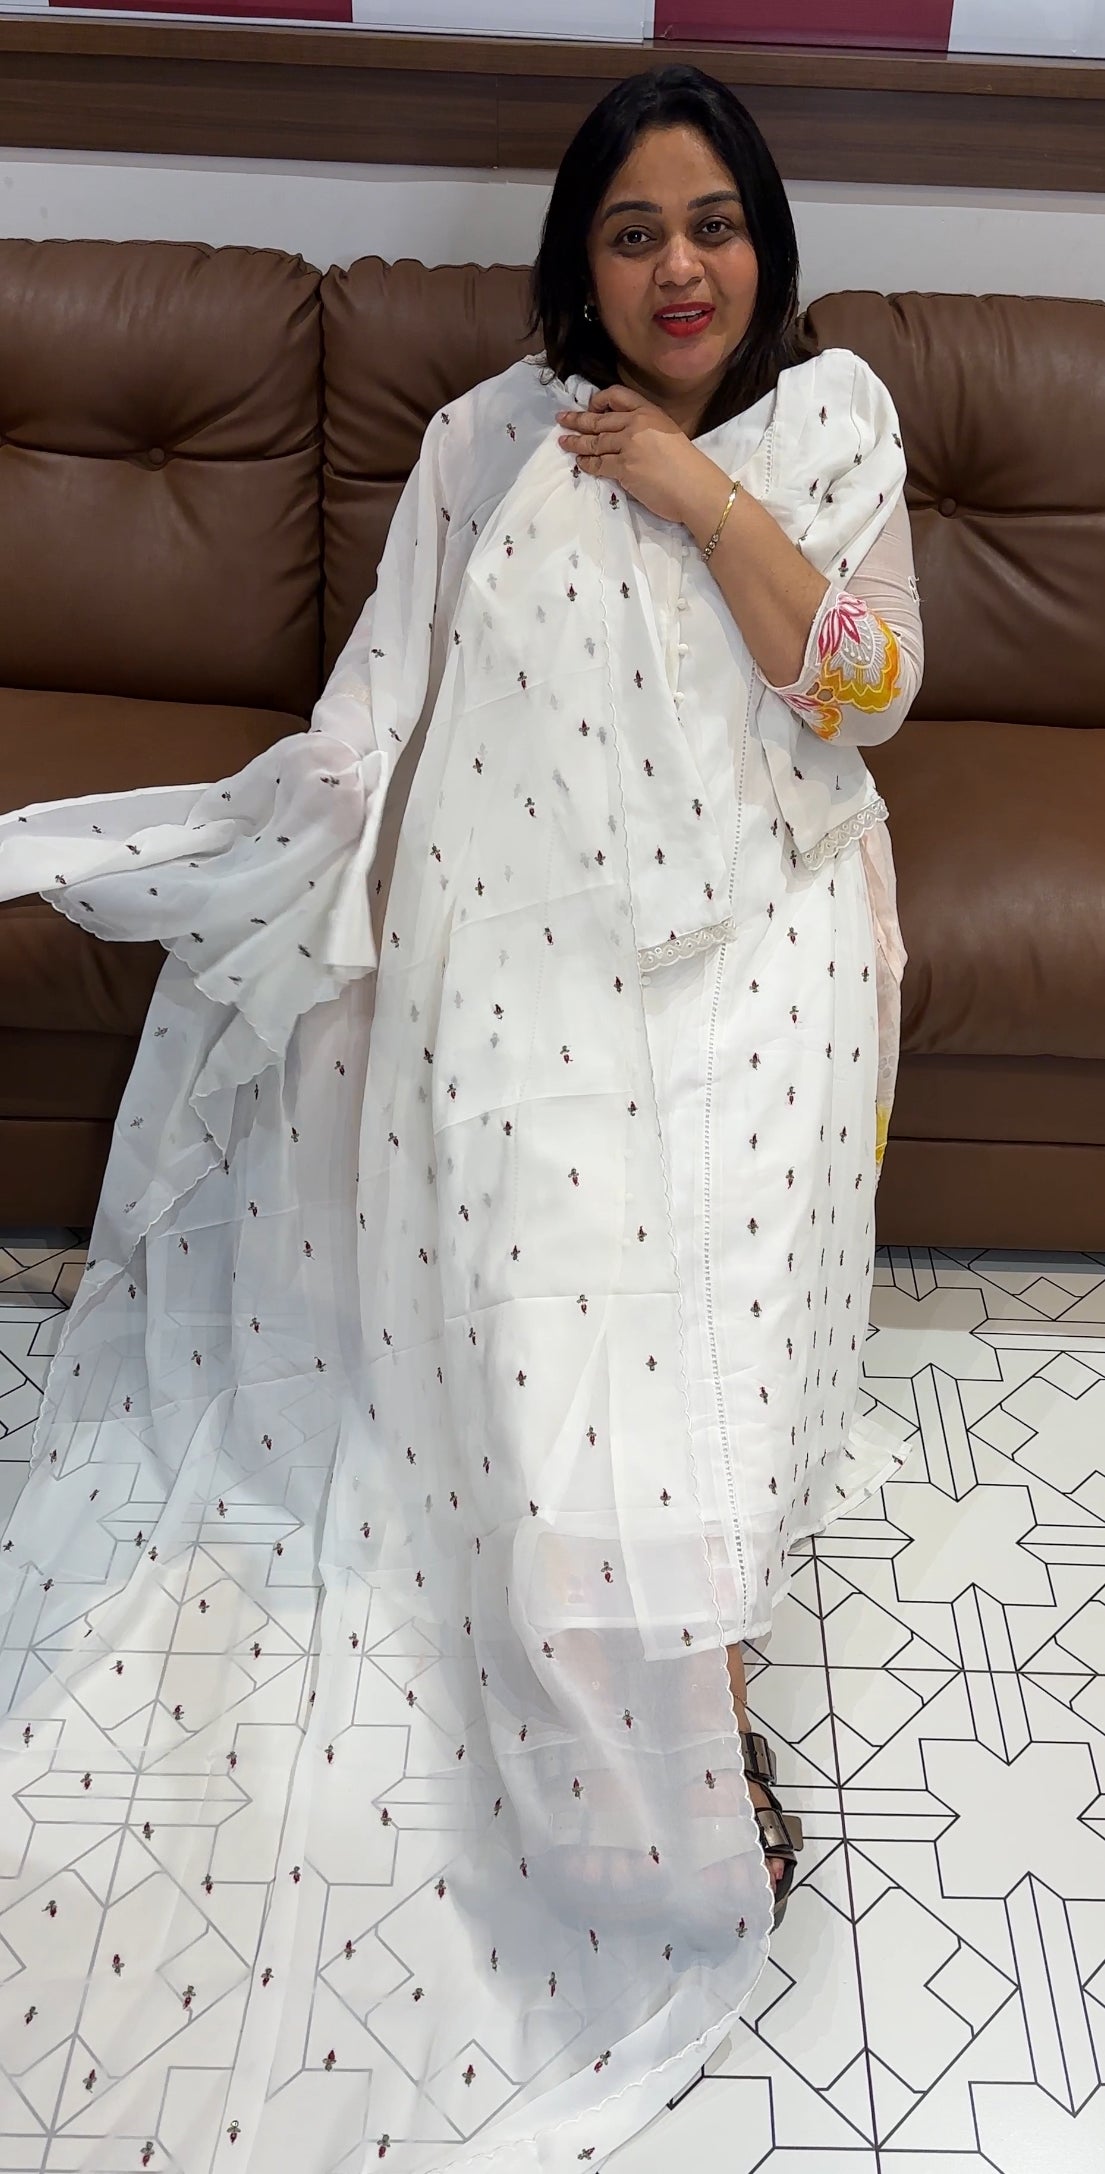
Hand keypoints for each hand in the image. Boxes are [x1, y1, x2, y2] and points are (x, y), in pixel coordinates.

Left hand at [556, 384, 726, 530]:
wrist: (696, 487)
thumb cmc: (688, 466)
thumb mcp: (668, 434)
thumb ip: (647, 430)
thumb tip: (626, 438)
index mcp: (649, 412)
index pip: (617, 395)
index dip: (599, 400)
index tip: (591, 407)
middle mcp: (636, 424)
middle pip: (599, 420)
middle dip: (577, 420)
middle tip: (562, 419)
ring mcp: (628, 445)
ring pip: (595, 441)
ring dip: (576, 442)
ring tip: (563, 442)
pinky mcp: (623, 467)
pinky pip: (598, 464)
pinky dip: (587, 464)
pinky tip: (579, 463)